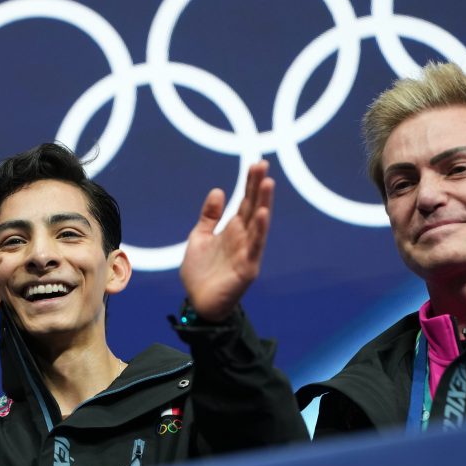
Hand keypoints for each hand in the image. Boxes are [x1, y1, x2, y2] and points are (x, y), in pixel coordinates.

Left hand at [179, 159, 273, 321]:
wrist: (197, 303)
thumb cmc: (200, 272)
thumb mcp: (200, 237)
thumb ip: (209, 216)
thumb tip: (218, 190)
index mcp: (232, 230)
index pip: (243, 201)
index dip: (249, 183)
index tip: (255, 163)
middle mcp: (243, 238)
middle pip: (253, 207)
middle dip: (258, 187)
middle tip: (263, 164)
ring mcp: (247, 252)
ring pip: (258, 224)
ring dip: (263, 203)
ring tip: (267, 183)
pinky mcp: (247, 268)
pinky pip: (255, 247)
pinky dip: (259, 231)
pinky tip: (262, 214)